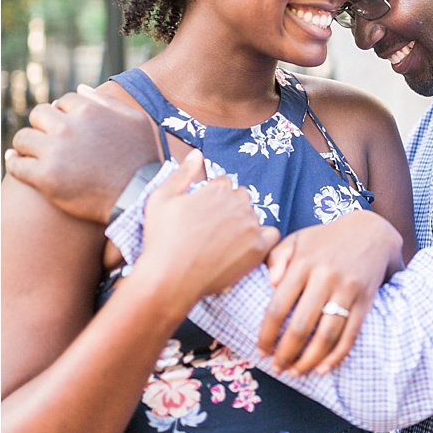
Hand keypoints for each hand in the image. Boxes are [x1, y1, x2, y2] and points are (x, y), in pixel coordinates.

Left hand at [4, 85, 160, 223]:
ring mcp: (55, 152)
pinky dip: (15, 162)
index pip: (61, 101)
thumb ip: (108, 101)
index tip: (68, 126)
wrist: (140, 195)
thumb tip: (79, 88)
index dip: (64, 113)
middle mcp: (69, 128)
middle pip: (37, 115)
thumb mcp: (137, 120)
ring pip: (22, 138)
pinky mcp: (45, 177)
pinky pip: (16, 164)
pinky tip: (19, 162)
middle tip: (51, 139)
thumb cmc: (141, 157)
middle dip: (43, 125)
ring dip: (28, 144)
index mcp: (89, 111)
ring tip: (36, 153)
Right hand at [132, 151, 281, 311]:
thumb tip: (196, 154)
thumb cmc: (161, 239)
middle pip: (242, 198)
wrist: (168, 278)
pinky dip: (261, 239)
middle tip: (212, 228)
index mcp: (218, 189)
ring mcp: (250, 226)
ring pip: (254, 216)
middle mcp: (238, 203)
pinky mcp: (257, 248)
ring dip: (243, 223)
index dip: (213, 197)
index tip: (203, 212)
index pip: (225, 183)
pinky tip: (245, 246)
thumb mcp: (161, 199)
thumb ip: (182, 173)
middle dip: (230, 208)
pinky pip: (271, 235)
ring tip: (223, 241)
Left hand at [258, 209, 403, 375]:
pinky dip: (337, 355)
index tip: (260, 350)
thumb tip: (269, 282)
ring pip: (326, 335)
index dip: (266, 334)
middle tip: (277, 367)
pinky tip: (323, 368)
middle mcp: (326, 277)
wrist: (373, 231)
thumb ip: (277, 256)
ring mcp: (348, 289)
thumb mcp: (298, 239)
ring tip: (297, 372)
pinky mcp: (366, 299)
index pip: (278, 307)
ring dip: (309, 359)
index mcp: (304, 264)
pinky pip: (351, 333)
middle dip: (285, 353)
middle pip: (301, 326)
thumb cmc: (327, 238)